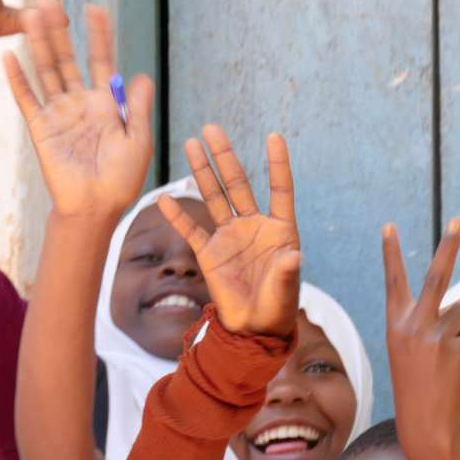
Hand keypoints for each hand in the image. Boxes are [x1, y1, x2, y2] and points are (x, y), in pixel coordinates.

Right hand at [3, 0, 154, 222]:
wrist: (96, 207)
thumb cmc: (121, 179)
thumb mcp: (138, 140)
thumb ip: (138, 107)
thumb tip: (143, 75)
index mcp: (106, 106)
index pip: (101, 62)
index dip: (99, 37)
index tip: (96, 11)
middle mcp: (80, 104)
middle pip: (68, 60)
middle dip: (61, 33)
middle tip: (52, 4)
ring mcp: (59, 114)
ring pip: (47, 72)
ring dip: (40, 45)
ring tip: (31, 16)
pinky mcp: (41, 128)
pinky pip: (27, 99)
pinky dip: (18, 79)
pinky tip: (9, 56)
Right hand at [159, 124, 300, 336]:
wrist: (254, 330)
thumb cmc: (278, 307)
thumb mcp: (286, 290)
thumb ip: (288, 272)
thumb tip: (294, 256)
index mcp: (279, 230)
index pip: (280, 189)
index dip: (277, 164)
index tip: (274, 136)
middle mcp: (253, 227)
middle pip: (238, 184)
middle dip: (224, 156)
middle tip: (212, 129)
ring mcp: (229, 238)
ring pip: (214, 198)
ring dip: (202, 172)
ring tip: (190, 143)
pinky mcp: (210, 254)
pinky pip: (191, 231)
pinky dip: (178, 216)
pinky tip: (165, 198)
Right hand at [383, 219, 459, 433]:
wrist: (424, 422)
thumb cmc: (417, 383)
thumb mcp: (410, 349)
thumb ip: (430, 321)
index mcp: (396, 324)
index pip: (394, 281)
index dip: (391, 253)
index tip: (389, 226)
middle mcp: (414, 325)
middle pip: (437, 275)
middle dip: (449, 244)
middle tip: (459, 220)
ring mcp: (438, 336)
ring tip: (447, 358)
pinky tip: (457, 368)